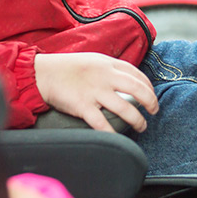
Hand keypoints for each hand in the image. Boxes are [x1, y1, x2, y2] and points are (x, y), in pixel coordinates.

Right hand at [33, 52, 157, 131]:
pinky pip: (102, 123)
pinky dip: (112, 132)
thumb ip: (109, 69)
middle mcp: (104, 76)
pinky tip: (118, 137)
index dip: (149, 86)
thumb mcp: (92, 61)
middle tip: (153, 111)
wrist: (42, 73)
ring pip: (125, 108)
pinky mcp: (83, 106)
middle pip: (138, 89)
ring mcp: (94, 91)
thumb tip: (126, 81)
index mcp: (107, 64)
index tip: (151, 96)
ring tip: (141, 125)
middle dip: (151, 102)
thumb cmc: (66, 68)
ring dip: (137, 120)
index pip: (137, 74)